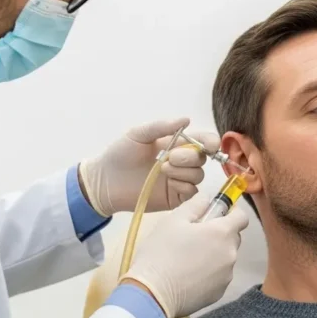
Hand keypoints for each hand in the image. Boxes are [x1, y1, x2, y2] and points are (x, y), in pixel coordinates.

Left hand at [79, 118, 219, 216]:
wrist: (106, 181)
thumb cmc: (120, 154)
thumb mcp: (139, 134)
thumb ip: (161, 126)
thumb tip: (186, 119)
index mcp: (176, 144)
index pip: (202, 141)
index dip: (210, 142)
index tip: (209, 145)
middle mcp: (181, 162)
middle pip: (202, 159)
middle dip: (190, 157)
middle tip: (169, 157)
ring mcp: (179, 180)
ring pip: (198, 175)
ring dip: (184, 172)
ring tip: (162, 170)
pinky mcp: (176, 198)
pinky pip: (191, 192)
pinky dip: (183, 186)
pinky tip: (168, 183)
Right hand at [121, 194, 249, 317]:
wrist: (153, 293)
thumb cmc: (161, 252)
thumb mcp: (173, 220)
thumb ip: (195, 205)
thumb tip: (207, 197)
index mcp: (222, 233)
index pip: (242, 217)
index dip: (232, 212)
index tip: (218, 212)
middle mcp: (230, 254)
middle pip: (233, 238)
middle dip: (219, 234)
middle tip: (194, 236)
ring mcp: (227, 276)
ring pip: (225, 258)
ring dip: (213, 255)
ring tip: (188, 259)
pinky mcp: (219, 293)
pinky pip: (218, 277)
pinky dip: (209, 273)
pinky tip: (188, 276)